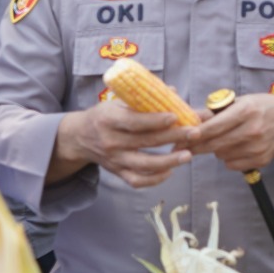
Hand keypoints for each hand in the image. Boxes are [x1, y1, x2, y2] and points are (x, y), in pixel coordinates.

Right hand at [54, 100, 196, 187]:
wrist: (79, 137)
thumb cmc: (103, 115)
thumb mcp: (116, 102)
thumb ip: (143, 98)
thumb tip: (174, 91)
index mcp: (108, 119)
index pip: (134, 121)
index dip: (155, 120)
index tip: (175, 116)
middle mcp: (110, 141)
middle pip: (145, 141)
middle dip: (173, 137)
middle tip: (194, 133)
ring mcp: (114, 160)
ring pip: (144, 165)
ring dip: (169, 161)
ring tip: (188, 155)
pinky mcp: (117, 172)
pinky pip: (137, 181)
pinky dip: (154, 179)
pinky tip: (169, 171)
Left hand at [186, 93, 273, 172]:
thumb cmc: (260, 106)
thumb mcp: (239, 101)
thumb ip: (215, 111)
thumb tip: (191, 117)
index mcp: (246, 111)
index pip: (216, 126)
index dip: (199, 132)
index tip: (185, 136)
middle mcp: (253, 130)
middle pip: (216, 143)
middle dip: (197, 146)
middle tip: (181, 146)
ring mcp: (258, 148)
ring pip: (222, 155)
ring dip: (215, 149)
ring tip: (221, 140)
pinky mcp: (262, 160)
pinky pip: (232, 164)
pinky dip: (227, 158)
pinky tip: (233, 147)